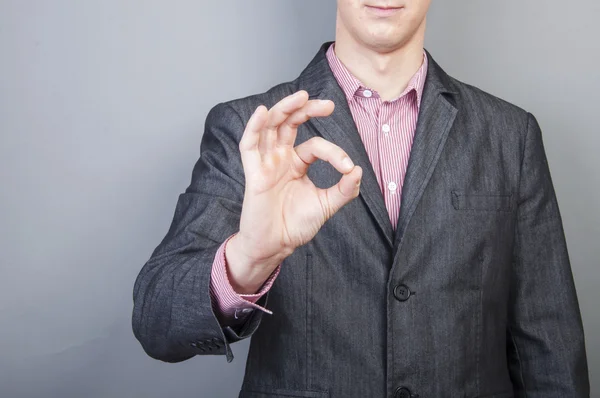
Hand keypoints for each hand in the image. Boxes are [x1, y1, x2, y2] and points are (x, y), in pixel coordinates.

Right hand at [226, 90, 361, 292]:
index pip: (315, 146)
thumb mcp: (327, 204)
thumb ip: (344, 189)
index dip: (333, 152)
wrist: (276, 245)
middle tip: (328, 105)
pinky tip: (261, 112)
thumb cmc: (296, 225)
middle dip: (307, 110)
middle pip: (289, 123)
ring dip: (284, 108)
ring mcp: (265, 163)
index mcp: (296, 163)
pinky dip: (253, 127)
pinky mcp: (253, 173)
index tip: (347, 168)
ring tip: (301, 96)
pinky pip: (248, 145)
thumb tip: (358, 170)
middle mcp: (280, 158)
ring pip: (270, 126)